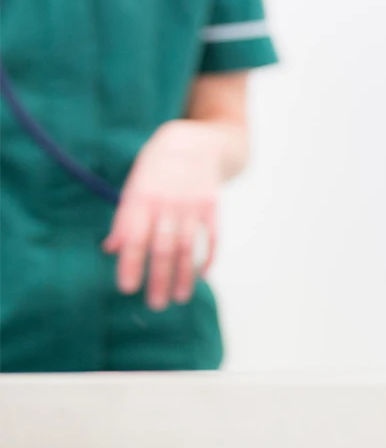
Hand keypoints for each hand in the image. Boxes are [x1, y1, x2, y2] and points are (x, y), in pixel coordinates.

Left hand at [103, 120, 224, 310]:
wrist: (195, 143)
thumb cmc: (157, 168)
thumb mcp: (134, 186)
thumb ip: (125, 218)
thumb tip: (111, 249)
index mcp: (142, 197)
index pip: (135, 237)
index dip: (131, 264)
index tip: (127, 288)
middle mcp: (168, 202)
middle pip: (163, 247)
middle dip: (159, 278)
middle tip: (155, 304)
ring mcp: (193, 205)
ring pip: (188, 247)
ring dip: (184, 275)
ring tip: (180, 298)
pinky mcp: (212, 206)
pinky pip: (211, 237)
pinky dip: (208, 257)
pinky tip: (203, 276)